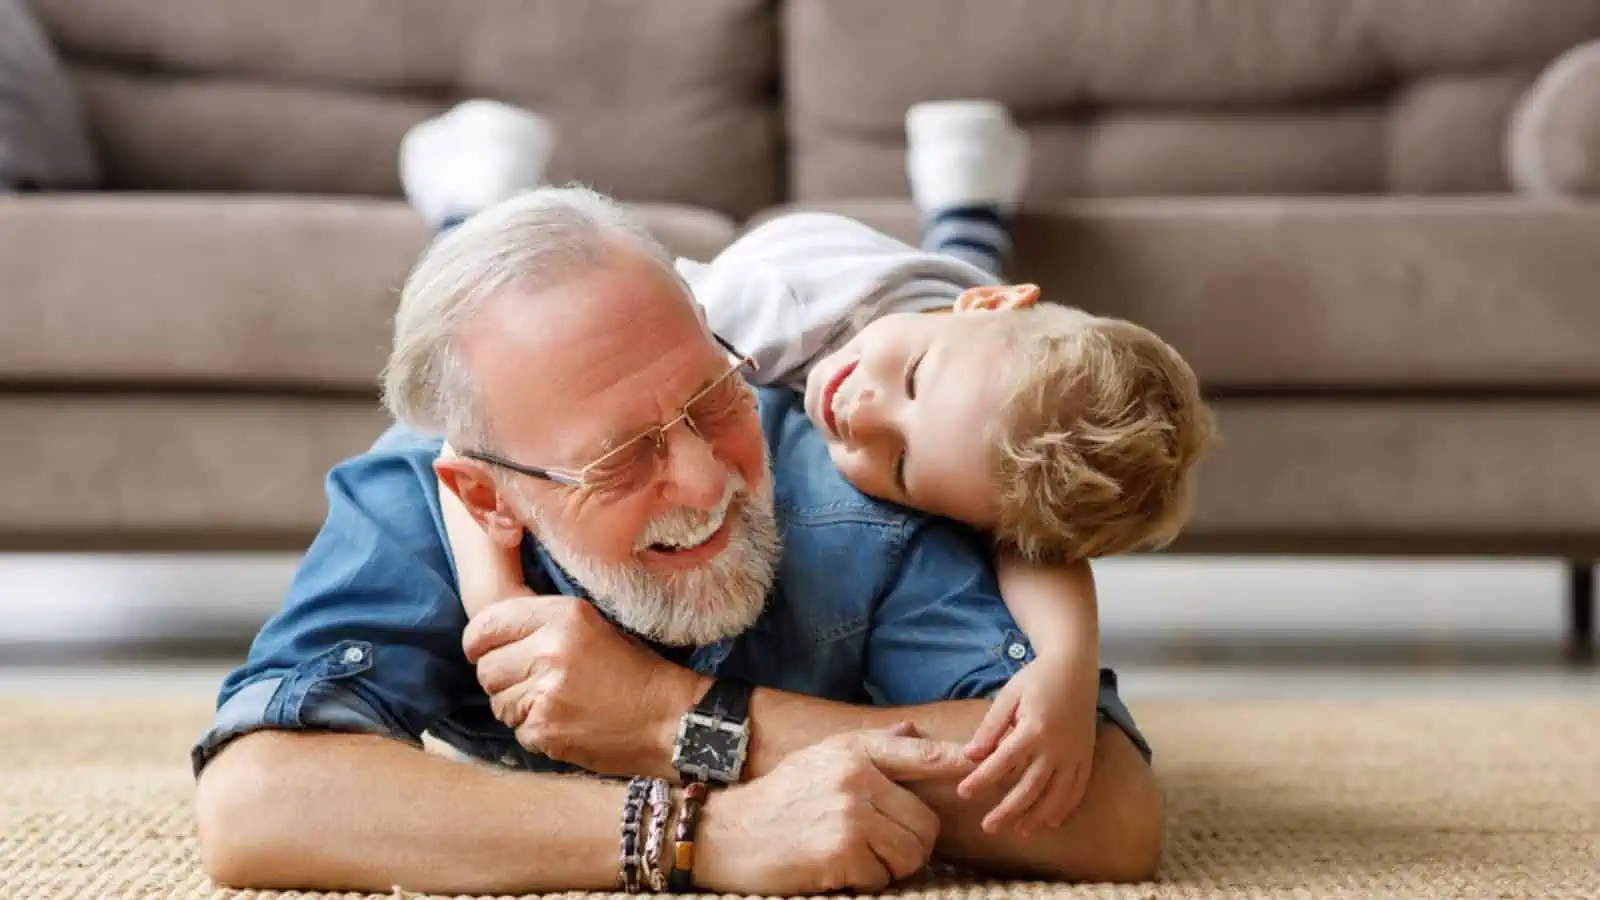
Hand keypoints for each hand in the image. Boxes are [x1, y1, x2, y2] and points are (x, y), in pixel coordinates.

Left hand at [462, 595, 701, 776]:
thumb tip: (491, 636)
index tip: (483, 651)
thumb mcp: (591, 627)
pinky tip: (565, 724)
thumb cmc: (634, 672)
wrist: (669, 719)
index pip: (486, 625)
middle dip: (503, 679)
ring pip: (498, 703)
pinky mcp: (545, 730)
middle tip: (534, 684)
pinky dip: (536, 732)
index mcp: (563, 616)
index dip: (479, 643)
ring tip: (555, 705)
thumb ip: (543, 625)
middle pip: (486, 669)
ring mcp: (545, 693)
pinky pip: (518, 731)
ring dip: (518, 708)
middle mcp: (550, 650)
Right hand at [695, 723, 973, 894]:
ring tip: (861, 859)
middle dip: (914, 845)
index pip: (920, 755)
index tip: (984, 767)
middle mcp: (855, 777)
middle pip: (926, 823)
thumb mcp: (821, 758)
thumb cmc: (778, 798)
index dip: (957, 763)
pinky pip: (883, 877)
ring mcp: (848, 814)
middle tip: (884, 850)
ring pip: (912, 853)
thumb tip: (912, 731)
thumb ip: (872, 746)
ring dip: (894, 867)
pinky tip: (838, 870)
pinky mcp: (840, 851)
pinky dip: (867, 882)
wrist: (725, 835)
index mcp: (852, 751)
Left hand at [957, 657, 1097, 835]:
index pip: (1002, 762)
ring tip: (1018, 831)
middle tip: (988, 826)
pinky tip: (1051, 822)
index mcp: (1034, 728)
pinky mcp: (1086, 756)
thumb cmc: (1037, 678)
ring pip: (1055, 794)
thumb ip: (990, 727)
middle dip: (1007, 810)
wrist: (1075, 666)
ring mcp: (1074, 754)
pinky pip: (1078, 789)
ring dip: (1036, 816)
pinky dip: (1065, 807)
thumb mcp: (1008, 696)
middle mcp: (1057, 746)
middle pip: (1029, 787)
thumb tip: (970, 755)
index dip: (981, 780)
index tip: (963, 793)